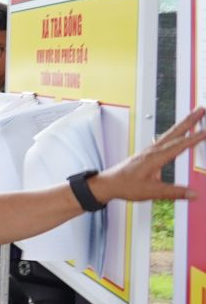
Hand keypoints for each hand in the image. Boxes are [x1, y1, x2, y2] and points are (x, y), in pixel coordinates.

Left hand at [89, 108, 205, 205]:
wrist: (108, 184)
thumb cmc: (125, 186)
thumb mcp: (152, 192)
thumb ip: (174, 192)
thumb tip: (193, 194)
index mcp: (155, 157)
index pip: (179, 145)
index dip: (194, 138)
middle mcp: (152, 150)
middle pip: (174, 132)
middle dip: (189, 120)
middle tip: (200, 110)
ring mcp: (148, 150)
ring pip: (169, 134)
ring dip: (181, 124)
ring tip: (192, 116)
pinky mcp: (146, 153)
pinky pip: (163, 139)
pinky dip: (173, 133)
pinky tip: (174, 134)